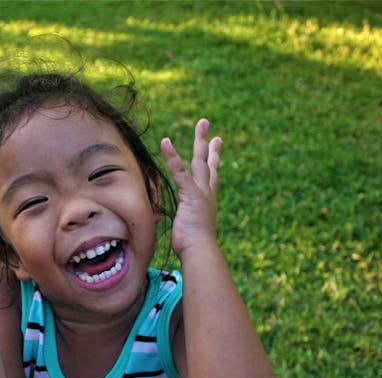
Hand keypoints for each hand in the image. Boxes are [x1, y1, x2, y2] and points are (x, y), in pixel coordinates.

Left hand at [161, 118, 221, 256]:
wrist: (200, 251)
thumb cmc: (193, 246)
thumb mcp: (190, 229)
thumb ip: (187, 223)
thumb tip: (184, 233)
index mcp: (207, 199)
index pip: (211, 175)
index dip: (213, 159)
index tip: (216, 144)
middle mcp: (207, 192)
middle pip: (208, 162)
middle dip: (208, 142)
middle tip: (207, 125)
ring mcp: (201, 192)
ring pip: (200, 160)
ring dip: (200, 140)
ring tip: (202, 122)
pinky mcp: (190, 194)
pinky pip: (179, 171)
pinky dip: (172, 156)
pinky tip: (165, 142)